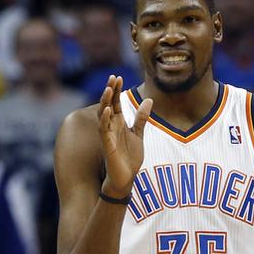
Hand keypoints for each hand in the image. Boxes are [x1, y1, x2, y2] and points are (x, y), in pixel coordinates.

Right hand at [98, 75, 152, 198]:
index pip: (116, 102)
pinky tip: (108, 110)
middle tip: (113, 77)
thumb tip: (149, 99)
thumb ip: (141, 118)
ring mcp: (107, 134)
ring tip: (109, 89)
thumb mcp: (138, 134)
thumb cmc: (130, 156)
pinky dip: (105, 119)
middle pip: (108, 104)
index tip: (118, 76)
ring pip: (103, 114)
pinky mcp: (106, 144)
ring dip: (106, 102)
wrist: (127, 177)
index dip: (117, 89)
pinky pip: (103, 129)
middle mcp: (111, 126)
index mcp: (118, 122)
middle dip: (110, 90)